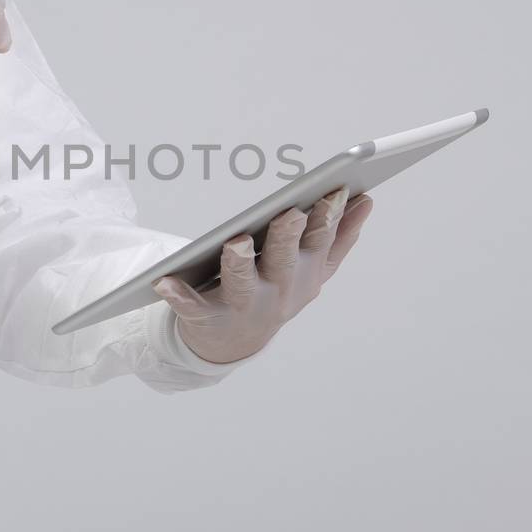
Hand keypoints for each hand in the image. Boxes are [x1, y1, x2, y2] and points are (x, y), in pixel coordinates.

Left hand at [154, 188, 373, 364]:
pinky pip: (191, 306)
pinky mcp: (206, 317)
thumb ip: (340, 236)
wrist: (233, 340)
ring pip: (241, 283)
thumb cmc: (275, 291)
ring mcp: (243, 306)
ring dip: (240, 263)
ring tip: (236, 243)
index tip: (334, 192)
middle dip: (288, 237)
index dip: (327, 218)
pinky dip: (178, 295)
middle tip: (290, 213)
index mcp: (305, 275)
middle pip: (284, 260)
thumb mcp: (312, 269)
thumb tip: (366, 199)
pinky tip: (165, 282)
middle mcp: (278, 292)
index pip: (319, 242)